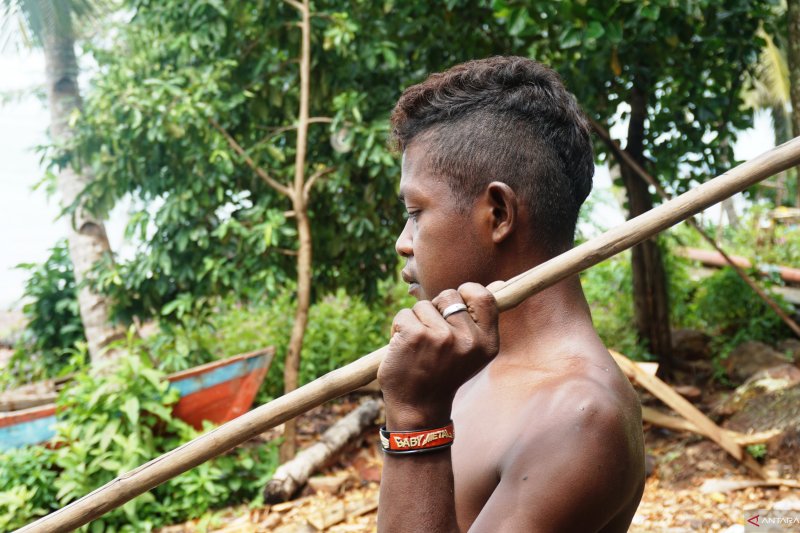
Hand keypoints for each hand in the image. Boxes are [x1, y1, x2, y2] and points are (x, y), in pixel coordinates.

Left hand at [378, 282, 499, 429]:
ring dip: (416, 321)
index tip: (453, 310)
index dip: (465, 293)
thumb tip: (500, 282)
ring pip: (423, 305)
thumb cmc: (443, 374)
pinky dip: (398, 328)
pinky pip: (404, 314)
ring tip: (418, 347)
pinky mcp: (415, 336)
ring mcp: (441, 337)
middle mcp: (468, 340)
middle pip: (448, 295)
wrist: (418, 407)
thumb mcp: (472, 351)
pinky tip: (403, 348)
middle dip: (436, 308)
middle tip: (433, 336)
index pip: (483, 296)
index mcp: (488, 343)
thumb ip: (482, 319)